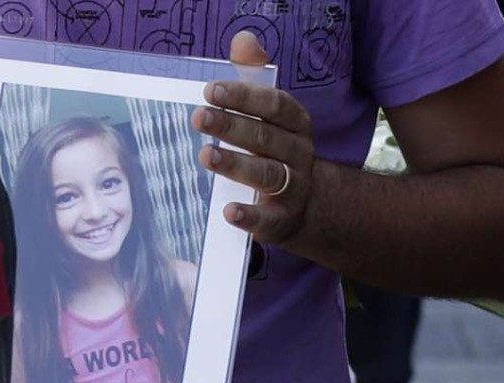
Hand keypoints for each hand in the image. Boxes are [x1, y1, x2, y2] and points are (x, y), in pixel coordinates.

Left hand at [191, 31, 314, 244]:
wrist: (304, 205)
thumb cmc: (274, 151)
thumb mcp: (270, 114)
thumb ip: (254, 77)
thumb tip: (243, 40)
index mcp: (295, 125)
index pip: (275, 105)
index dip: (245, 96)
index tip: (212, 90)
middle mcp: (298, 154)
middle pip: (267, 138)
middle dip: (232, 126)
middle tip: (199, 117)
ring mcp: (293, 188)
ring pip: (268, 174)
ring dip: (236, 164)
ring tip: (206, 156)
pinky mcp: (282, 220)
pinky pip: (268, 218)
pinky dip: (249, 215)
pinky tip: (228, 211)